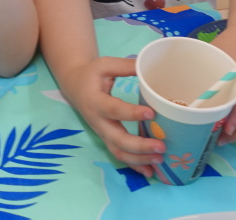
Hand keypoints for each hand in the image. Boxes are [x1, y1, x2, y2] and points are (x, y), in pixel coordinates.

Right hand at [60, 57, 164, 177]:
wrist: (74, 86)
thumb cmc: (91, 74)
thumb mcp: (104, 65)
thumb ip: (125, 65)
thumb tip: (147, 64)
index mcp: (96, 102)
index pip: (114, 110)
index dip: (131, 113)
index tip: (151, 113)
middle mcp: (98, 122)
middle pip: (117, 139)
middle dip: (139, 146)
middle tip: (161, 146)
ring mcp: (102, 133)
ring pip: (118, 152)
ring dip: (139, 159)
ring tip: (160, 159)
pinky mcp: (107, 139)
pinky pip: (119, 155)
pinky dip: (134, 165)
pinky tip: (150, 171)